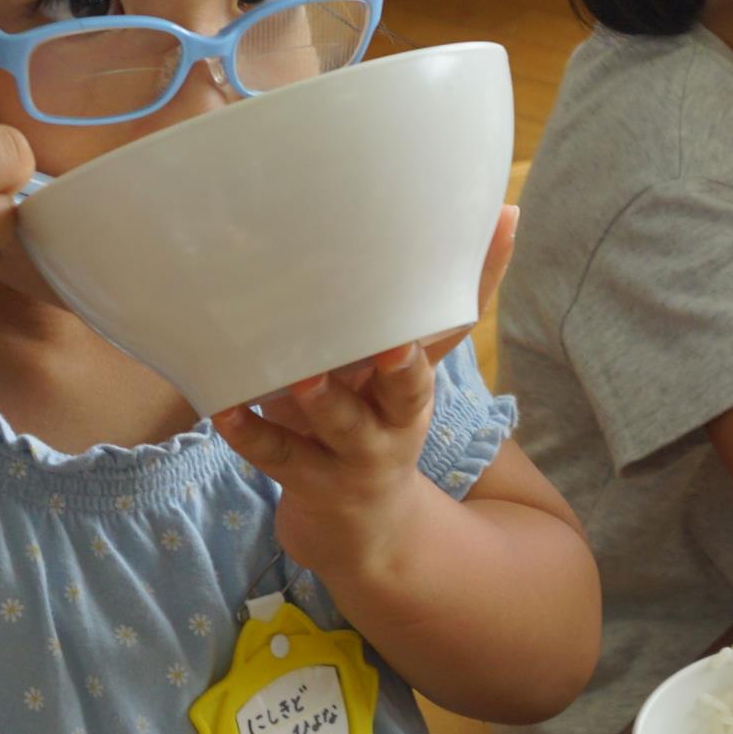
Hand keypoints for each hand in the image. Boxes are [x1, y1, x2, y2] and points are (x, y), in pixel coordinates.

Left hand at [211, 210, 517, 583]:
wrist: (359, 523)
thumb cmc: (381, 414)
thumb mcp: (415, 365)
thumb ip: (450, 298)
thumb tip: (508, 210)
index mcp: (421, 383)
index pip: (447, 342)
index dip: (453, 313)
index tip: (449, 289)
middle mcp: (395, 420)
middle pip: (407, 394)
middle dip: (402, 371)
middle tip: (391, 346)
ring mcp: (351, 452)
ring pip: (340, 426)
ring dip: (323, 400)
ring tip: (301, 375)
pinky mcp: (305, 476)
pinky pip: (275, 453)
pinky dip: (249, 432)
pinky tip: (224, 409)